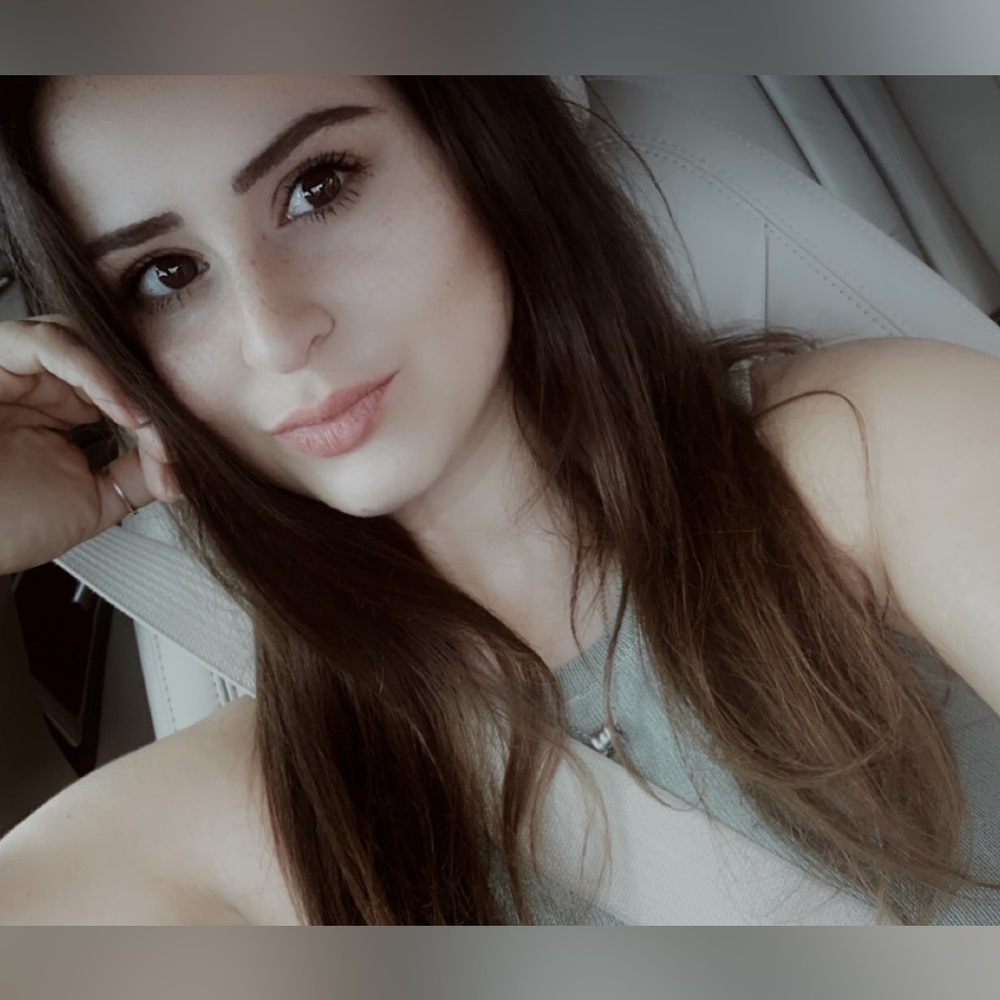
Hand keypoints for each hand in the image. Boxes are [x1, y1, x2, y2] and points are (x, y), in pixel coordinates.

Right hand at [0, 315, 178, 574]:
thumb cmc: (4, 526)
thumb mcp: (93, 501)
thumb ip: (136, 475)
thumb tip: (182, 464)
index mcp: (64, 410)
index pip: (128, 385)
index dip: (162, 410)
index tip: (186, 452)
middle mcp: (43, 382)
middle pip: (115, 356)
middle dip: (152, 392)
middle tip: (175, 435)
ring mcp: (19, 368)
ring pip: (90, 340)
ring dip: (129, 383)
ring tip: (147, 425)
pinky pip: (51, 341)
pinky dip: (98, 372)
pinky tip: (123, 410)